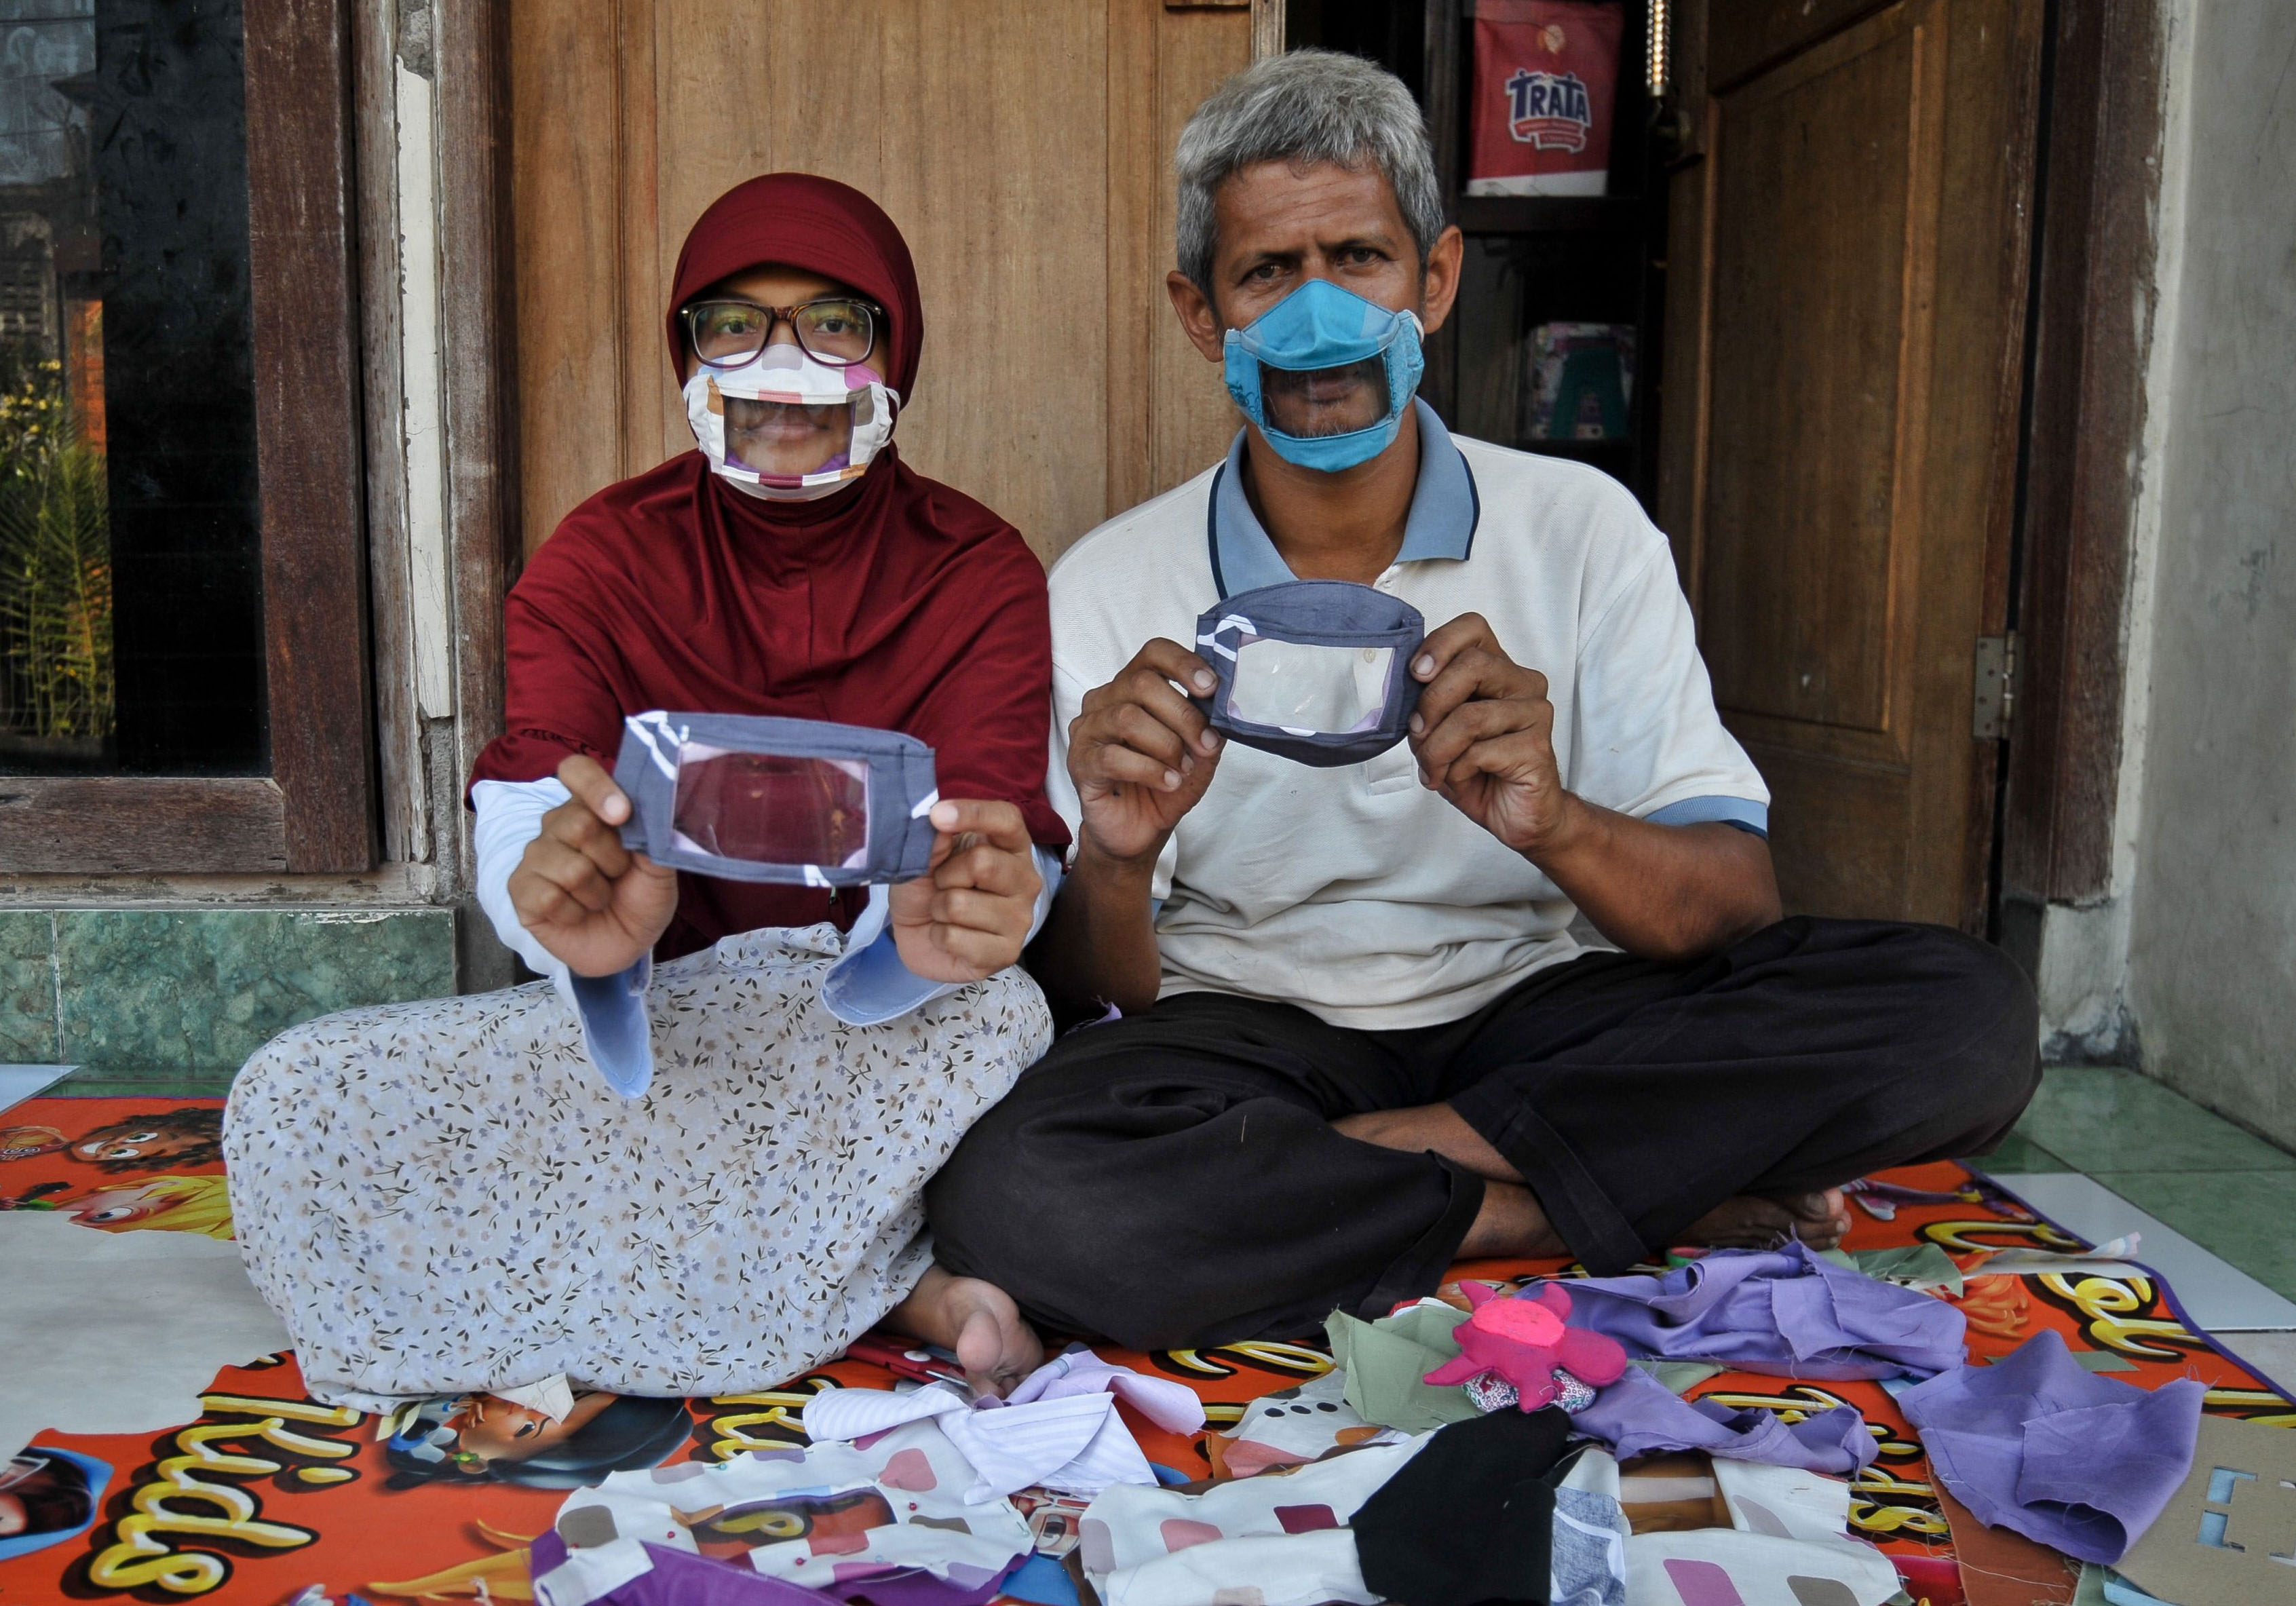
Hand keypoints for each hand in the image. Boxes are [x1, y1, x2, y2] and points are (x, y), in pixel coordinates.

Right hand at [508, 754, 680, 976]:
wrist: (627, 944)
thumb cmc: (640, 898)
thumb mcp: (659, 869)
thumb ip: (652, 838)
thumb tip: (648, 814)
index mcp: (591, 807)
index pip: (576, 771)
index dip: (596, 787)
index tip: (622, 814)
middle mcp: (558, 825)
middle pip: (578, 824)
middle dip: (612, 859)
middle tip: (618, 875)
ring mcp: (535, 856)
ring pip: (570, 868)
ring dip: (597, 893)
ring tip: (600, 899)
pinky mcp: (520, 889)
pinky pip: (549, 897)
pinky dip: (575, 914)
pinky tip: (577, 914)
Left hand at [888, 799, 1044, 983]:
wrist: (919, 935)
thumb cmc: (929, 887)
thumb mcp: (922, 856)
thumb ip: (933, 840)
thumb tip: (939, 823)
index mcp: (1011, 846)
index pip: (1007, 819)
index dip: (974, 814)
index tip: (937, 815)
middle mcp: (1025, 879)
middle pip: (983, 862)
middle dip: (946, 875)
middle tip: (942, 884)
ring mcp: (1020, 918)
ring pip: (960, 904)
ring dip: (938, 908)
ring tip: (944, 912)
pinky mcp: (1007, 952)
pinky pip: (955, 937)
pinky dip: (938, 936)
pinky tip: (949, 936)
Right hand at [1067, 638, 1224, 863]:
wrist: (1138, 831)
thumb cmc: (1164, 784)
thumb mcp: (1198, 754)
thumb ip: (1209, 726)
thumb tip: (1225, 706)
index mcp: (1132, 687)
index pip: (1153, 653)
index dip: (1183, 663)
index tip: (1210, 687)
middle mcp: (1105, 700)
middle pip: (1143, 684)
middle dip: (1184, 716)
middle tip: (1205, 745)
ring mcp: (1088, 730)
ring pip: (1128, 718)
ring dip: (1167, 746)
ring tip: (1183, 770)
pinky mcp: (1080, 763)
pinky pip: (1114, 757)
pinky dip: (1150, 770)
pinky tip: (1168, 783)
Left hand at [1407, 612, 1574, 856]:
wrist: (1515, 815)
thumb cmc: (1475, 769)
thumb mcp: (1439, 731)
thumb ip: (1425, 704)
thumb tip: (1398, 688)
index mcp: (1498, 669)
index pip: (1473, 628)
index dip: (1439, 644)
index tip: (1415, 674)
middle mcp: (1523, 683)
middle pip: (1472, 665)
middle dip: (1431, 704)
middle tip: (1417, 735)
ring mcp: (1535, 713)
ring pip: (1470, 716)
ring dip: (1437, 749)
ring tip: (1433, 768)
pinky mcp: (1538, 747)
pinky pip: (1479, 751)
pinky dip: (1454, 771)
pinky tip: (1457, 779)